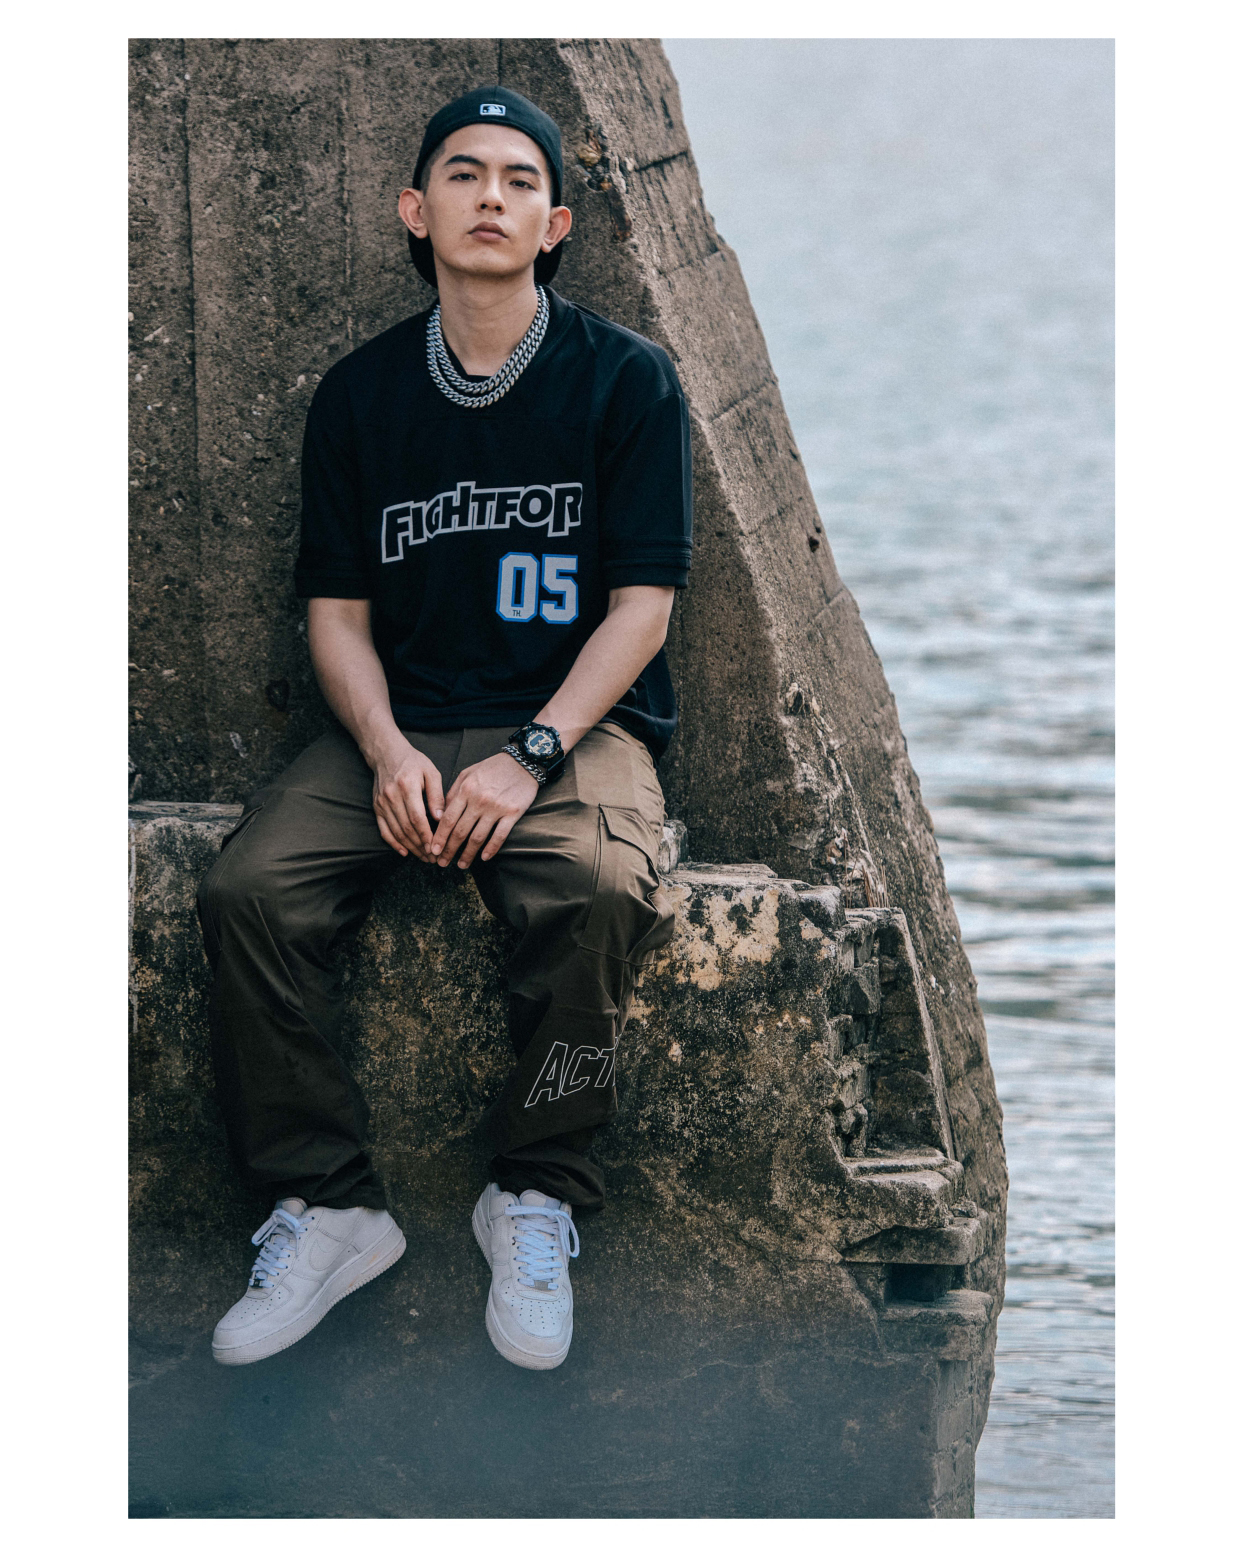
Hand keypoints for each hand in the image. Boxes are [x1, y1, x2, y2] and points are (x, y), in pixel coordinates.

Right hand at [370, 734, 445, 858]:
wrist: (386, 753)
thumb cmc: (413, 762)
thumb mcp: (431, 772)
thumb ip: (437, 795)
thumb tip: (440, 818)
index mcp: (407, 786)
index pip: (417, 817)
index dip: (426, 835)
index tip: (435, 847)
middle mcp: (392, 796)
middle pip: (406, 828)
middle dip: (420, 846)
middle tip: (433, 857)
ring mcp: (382, 803)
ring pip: (396, 832)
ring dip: (410, 847)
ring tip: (423, 857)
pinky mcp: (376, 807)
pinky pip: (384, 829)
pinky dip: (393, 843)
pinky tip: (404, 852)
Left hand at [429, 751, 538, 869]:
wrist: (522, 762)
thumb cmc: (492, 768)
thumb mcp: (467, 774)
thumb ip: (453, 793)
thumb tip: (440, 814)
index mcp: (465, 790)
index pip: (448, 819)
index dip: (439, 837)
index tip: (433, 850)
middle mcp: (479, 800)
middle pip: (460, 831)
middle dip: (449, 850)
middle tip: (443, 863)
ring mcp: (496, 808)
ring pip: (478, 837)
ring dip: (468, 855)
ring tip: (462, 865)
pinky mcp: (513, 813)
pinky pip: (499, 836)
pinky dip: (491, 849)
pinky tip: (484, 858)